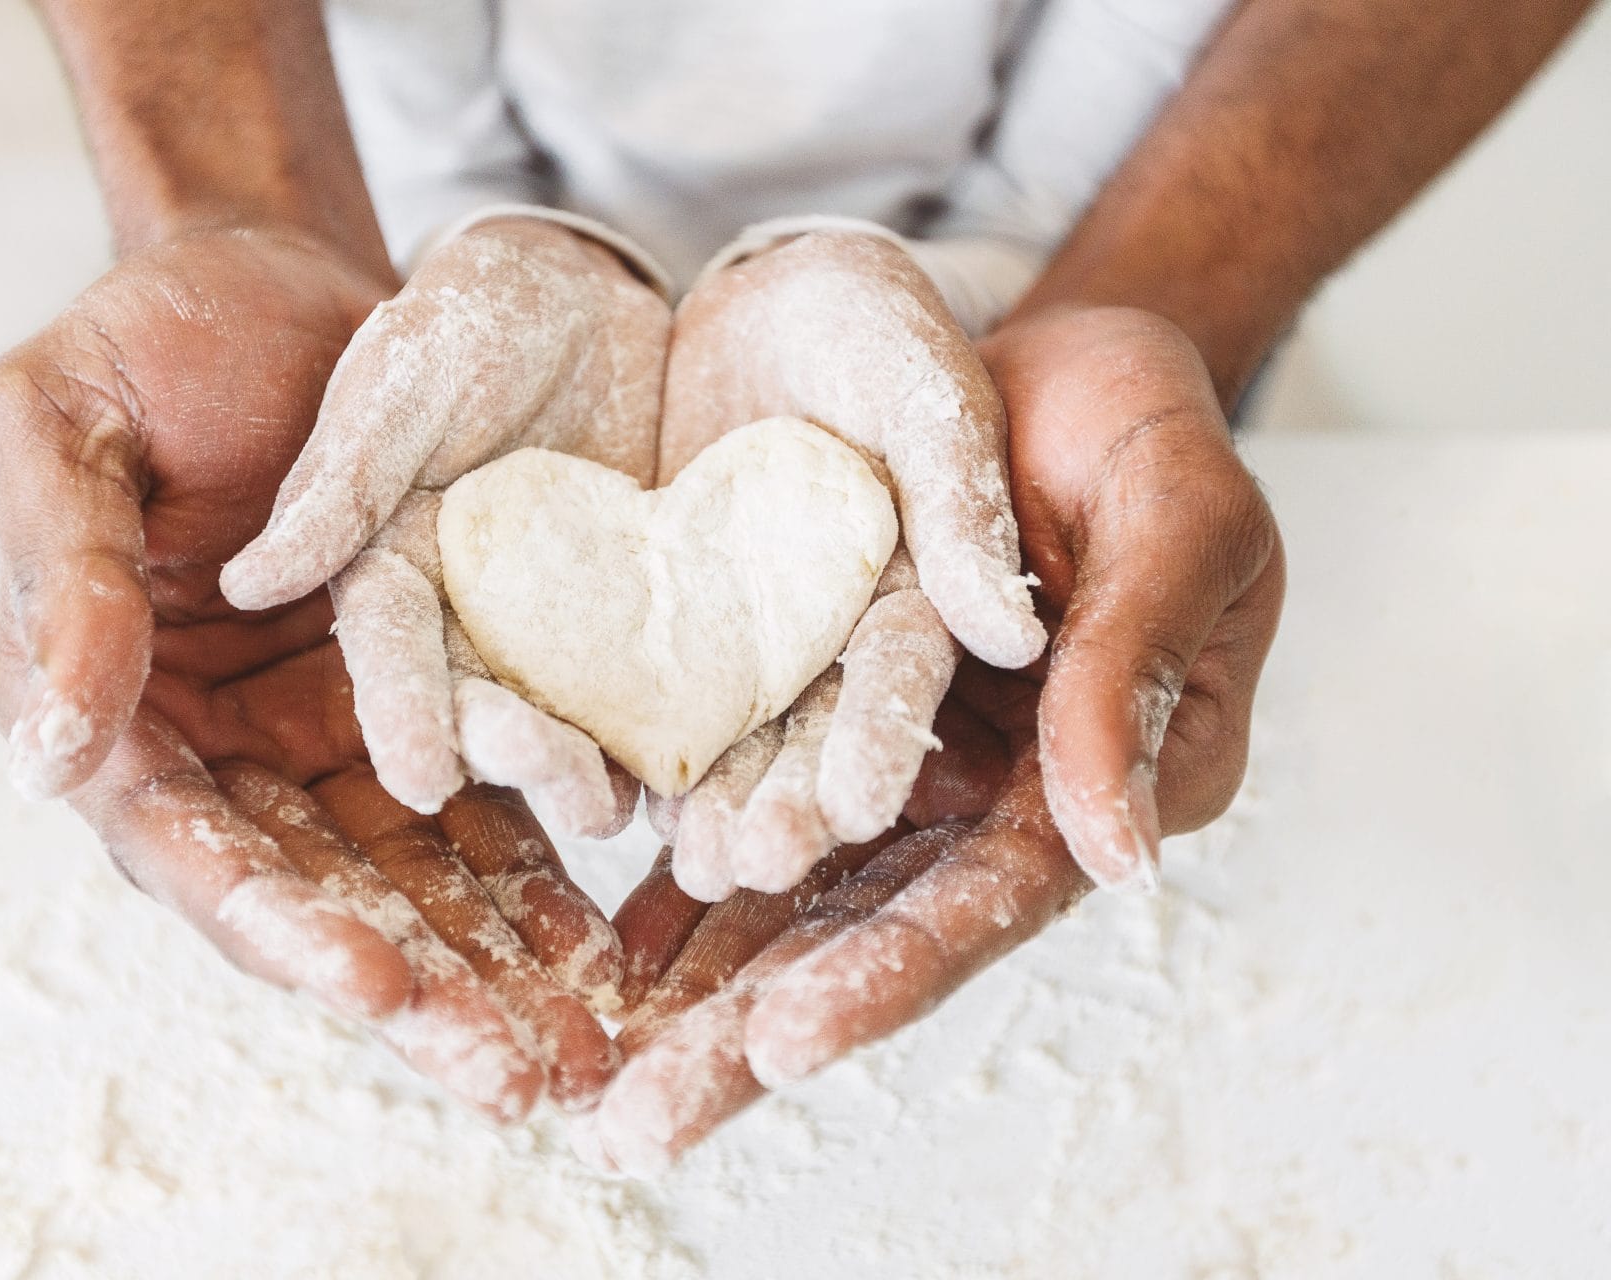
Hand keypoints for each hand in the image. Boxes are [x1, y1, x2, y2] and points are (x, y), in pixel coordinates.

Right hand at [0, 226, 622, 1119]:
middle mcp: (232, 748)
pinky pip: (493, 795)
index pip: (188, 844)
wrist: (277, 280)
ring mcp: (337, 730)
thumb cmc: (143, 338)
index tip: (369, 978)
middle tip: (512, 1074)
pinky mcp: (434, 695)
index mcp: (122, 710)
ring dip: (495, 963)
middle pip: (321, 894)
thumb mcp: (57, 425)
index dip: (275, 919)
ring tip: (584, 1043)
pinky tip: (616, 933)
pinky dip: (545, 866)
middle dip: (416, 986)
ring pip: (418, 871)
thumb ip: (60, 578)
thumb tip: (45, 756)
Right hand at [218, 216, 669, 832]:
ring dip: (585, 766)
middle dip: (510, 752)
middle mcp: (467, 618)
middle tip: (554, 784)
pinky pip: (653, 682)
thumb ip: (343, 478)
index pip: (388, 651)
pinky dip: (671, 731)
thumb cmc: (475, 313)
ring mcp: (557, 627)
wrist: (587, 291)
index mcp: (394, 569)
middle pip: (481, 700)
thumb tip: (250, 582)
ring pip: (565, 711)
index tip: (419, 781)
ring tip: (615, 810)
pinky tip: (696, 780)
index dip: (403, 716)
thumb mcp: (404, 377)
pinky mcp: (639, 620)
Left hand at [584, 306, 1285, 1171]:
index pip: (988, 899)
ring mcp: (909, 763)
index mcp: (1101, 778)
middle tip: (646, 1125)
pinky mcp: (836, 714)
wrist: (1057, 370)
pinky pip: (755, 801)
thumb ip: (1136, 668)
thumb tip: (1121, 855)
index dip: (889, 974)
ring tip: (599, 1076)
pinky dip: (686, 872)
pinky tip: (608, 940)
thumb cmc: (1151, 433)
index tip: (783, 1043)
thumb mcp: (1175, 521)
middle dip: (757, 1029)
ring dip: (699, 986)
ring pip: (798, 892)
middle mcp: (995, 798)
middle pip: (871, 931)